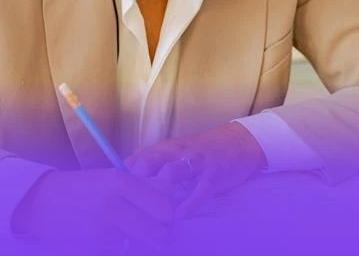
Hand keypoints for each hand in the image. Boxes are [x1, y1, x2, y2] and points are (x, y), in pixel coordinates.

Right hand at [12, 168, 177, 253]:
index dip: (169, 214)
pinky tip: (115, 240)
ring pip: (145, 248)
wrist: (41, 204)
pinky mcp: (96, 249)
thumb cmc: (79, 189)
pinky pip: (125, 253)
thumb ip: (141, 188)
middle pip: (161, 233)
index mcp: (119, 182)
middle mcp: (113, 206)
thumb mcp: (109, 178)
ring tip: (133, 234)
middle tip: (156, 231)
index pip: (166, 207)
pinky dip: (126, 250)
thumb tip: (171, 197)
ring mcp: (104, 231)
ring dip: (144, 244)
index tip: (163, 215)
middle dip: (162, 235)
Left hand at [124, 122, 267, 218]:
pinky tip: (179, 216)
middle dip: (137, 184)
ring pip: (172, 172)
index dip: (124, 179)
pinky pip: (199, 190)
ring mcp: (195, 163)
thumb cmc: (201, 150)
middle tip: (133, 206)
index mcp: (163, 148)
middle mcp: (175, 152)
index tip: (120, 198)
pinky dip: (188, 204)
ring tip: (153, 213)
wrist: (239, 141)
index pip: (135, 160)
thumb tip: (128, 177)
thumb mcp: (174, 151)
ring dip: (160, 193)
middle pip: (148, 163)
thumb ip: (153, 162)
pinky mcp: (213, 174)